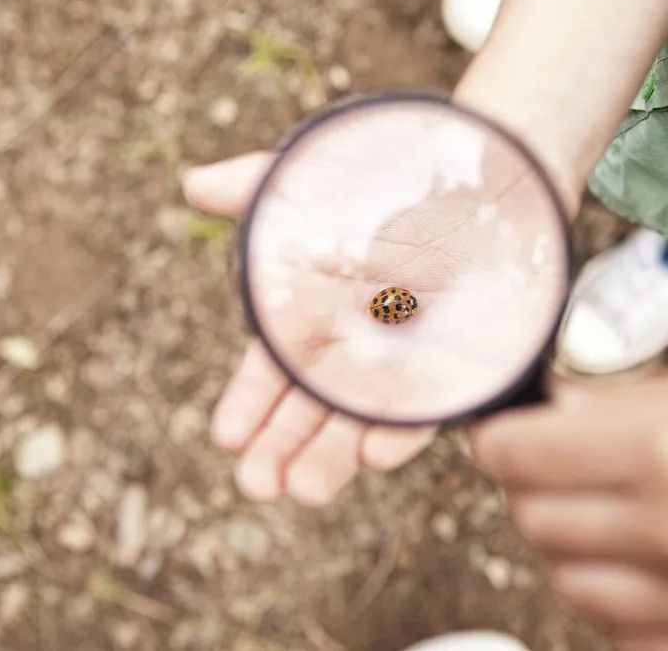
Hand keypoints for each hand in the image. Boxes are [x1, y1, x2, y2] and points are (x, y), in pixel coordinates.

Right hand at [183, 134, 561, 504]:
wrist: (476, 175)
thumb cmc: (387, 179)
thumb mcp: (312, 183)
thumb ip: (254, 187)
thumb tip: (191, 183)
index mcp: (309, 317)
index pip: (269, 375)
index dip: (248, 406)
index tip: (226, 437)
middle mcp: (349, 349)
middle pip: (307, 413)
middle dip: (281, 450)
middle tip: (259, 486)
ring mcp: (399, 364)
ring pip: (359, 423)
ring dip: (333, 459)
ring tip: (307, 491)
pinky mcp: (450, 369)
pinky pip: (424, 409)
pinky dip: (401, 432)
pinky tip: (377, 454)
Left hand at [470, 355, 667, 650]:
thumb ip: (615, 409)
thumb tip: (540, 421)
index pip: (520, 457)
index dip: (500, 444)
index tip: (501, 439)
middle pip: (534, 524)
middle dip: (533, 492)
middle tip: (558, 472)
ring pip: (570, 587)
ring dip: (576, 549)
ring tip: (617, 517)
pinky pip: (628, 636)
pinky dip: (624, 602)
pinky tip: (658, 564)